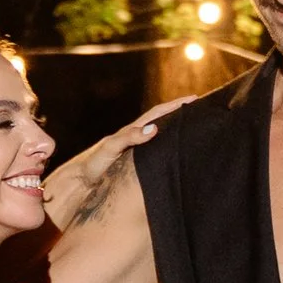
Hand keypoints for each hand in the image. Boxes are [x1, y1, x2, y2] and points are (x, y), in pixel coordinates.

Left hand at [45, 98, 184, 225]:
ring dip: (176, 130)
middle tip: (202, 111)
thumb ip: (129, 137)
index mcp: (132, 131)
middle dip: (180, 115)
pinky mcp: (136, 164)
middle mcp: (136, 138)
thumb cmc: (94, 165)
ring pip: (160, 137)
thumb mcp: (110, 148)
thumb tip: (153, 129)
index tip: (195, 99)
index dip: (175, 106)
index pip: (158, 114)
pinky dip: (169, 147)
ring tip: (196, 129)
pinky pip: (157, 151)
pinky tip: (178, 154)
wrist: (80, 182)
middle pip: (162, 122)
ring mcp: (136, 151)